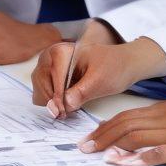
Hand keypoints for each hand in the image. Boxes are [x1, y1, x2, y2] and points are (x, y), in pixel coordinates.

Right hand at [31, 35, 165, 116]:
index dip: (56, 94)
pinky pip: (44, 88)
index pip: (53, 73)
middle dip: (50, 98)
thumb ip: (81, 92)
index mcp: (64, 51)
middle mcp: (53, 55)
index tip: (61, 111)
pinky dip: (50, 99)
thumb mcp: (100, 81)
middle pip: (42, 79)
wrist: (125, 64)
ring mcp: (52, 65)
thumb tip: (65, 105)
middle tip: (61, 115)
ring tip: (62, 112)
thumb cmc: (115, 68)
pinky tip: (61, 107)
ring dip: (49, 100)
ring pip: (40, 85)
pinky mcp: (54, 75)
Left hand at [78, 100, 165, 165]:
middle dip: (102, 135)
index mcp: (165, 109)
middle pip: (126, 124)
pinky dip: (139, 157)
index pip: (128, 115)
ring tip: (96, 153)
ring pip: (137, 135)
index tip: (92, 135)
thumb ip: (165, 121)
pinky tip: (125, 162)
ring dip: (113, 145)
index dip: (107, 125)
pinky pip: (158, 152)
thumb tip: (143, 132)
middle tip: (84, 146)